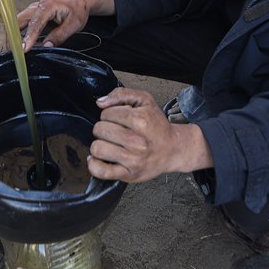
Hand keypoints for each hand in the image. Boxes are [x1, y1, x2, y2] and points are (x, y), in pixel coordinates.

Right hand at [17, 0, 113, 51]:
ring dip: (14, 36)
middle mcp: (37, 6)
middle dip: (13, 36)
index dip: (28, 37)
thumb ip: (60, 35)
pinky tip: (22, 46)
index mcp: (48, 6)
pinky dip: (19, 35)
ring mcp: (33, 10)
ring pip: (18, 22)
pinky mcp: (33, 15)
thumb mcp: (74, 25)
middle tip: (12, 52)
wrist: (80, 1)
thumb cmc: (78, 11)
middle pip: (19, 20)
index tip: (23, 49)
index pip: (35, 23)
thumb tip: (46, 46)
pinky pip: (22, 25)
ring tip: (14, 51)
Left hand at [88, 88, 212, 182]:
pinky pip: (101, 171)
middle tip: (114, 132)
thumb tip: (100, 102)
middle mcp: (137, 141)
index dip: (109, 115)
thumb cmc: (157, 126)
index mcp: (140, 120)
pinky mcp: (129, 174)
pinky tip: (100, 159)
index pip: (106, 114)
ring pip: (97, 149)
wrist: (173, 149)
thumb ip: (122, 94)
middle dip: (104, 129)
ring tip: (109, 144)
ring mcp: (133, 159)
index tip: (118, 120)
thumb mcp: (145, 101)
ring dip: (100, 145)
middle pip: (99, 130)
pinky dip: (94, 165)